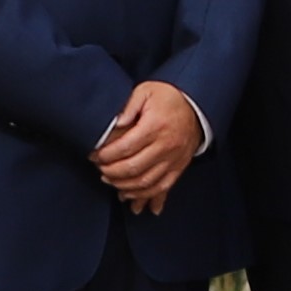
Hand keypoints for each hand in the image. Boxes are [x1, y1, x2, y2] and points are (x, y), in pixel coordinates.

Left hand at [92, 81, 208, 208]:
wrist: (196, 106)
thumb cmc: (168, 97)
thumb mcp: (146, 91)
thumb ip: (128, 105)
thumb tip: (115, 123)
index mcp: (155, 126)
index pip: (125, 147)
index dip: (106, 155)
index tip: (94, 156)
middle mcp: (166, 145)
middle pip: (133, 168)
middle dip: (111, 172)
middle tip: (100, 169)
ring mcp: (174, 159)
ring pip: (146, 182)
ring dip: (125, 187)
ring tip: (111, 182)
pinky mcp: (179, 167)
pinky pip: (162, 188)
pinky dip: (146, 197)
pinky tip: (133, 200)